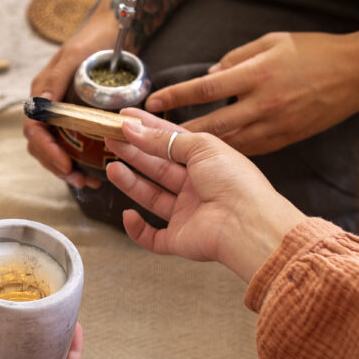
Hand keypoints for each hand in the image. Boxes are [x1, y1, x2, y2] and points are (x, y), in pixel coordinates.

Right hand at [23, 19, 116, 189]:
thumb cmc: (95, 41)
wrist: (114, 31)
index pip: (33, 129)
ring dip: (66, 167)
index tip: (64, 164)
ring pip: (55, 147)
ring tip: (86, 181)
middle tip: (77, 180)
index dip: (46, 150)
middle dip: (56, 165)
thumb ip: (56, 77)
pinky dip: (80, 159)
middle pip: (41, 143)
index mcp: (41, 92)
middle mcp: (48, 105)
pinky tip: (94, 170)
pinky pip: (72, 143)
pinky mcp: (78, 117)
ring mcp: (62, 112)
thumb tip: (40, 103)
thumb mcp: (75, 55)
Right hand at [106, 111, 305, 280]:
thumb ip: (165, 138)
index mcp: (206, 163)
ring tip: (111, 167)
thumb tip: (134, 129)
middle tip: (110, 139)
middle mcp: (197, 188)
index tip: (124, 118)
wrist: (247, 224)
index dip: (147, 130)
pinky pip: (152, 237)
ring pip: (151, 197)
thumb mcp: (201, 147)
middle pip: (158, 168)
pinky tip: (128, 214)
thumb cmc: (234, 182)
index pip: (171, 142)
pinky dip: (137, 229)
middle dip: (133, 152)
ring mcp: (187, 215)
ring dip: (130, 182)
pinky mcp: (179, 240)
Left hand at [143, 31, 358, 154]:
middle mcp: (263, 103)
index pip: (205, 89)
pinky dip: (227, 152)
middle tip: (151, 138)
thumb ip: (235, 58)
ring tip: (171, 153)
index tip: (152, 103)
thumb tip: (208, 78)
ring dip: (200, 150)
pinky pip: (249, 149)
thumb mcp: (271, 42)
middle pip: (211, 125)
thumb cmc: (314, 51)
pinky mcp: (286, 139)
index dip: (176, 96)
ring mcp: (275, 125)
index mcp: (256, 74)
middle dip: (178, 133)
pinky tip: (209, 156)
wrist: (358, 73)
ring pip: (228, 143)